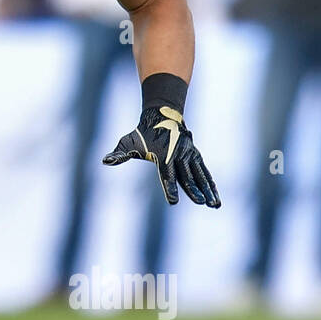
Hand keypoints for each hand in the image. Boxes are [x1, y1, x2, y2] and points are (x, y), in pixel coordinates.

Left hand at [103, 105, 220, 206]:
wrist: (161, 114)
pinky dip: (210, 182)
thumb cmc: (141, 133)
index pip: (167, 175)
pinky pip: (204, 171)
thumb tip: (105, 161)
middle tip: (201, 203)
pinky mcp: (195, 155)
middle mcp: (178, 156)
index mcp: (163, 156)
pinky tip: (215, 195)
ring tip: (215, 205)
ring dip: (208, 190)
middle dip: (194, 191)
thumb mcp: (128, 142)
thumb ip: (119, 154)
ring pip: (199, 175)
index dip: (170, 188)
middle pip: (187, 177)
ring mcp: (189, 155)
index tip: (173, 201)